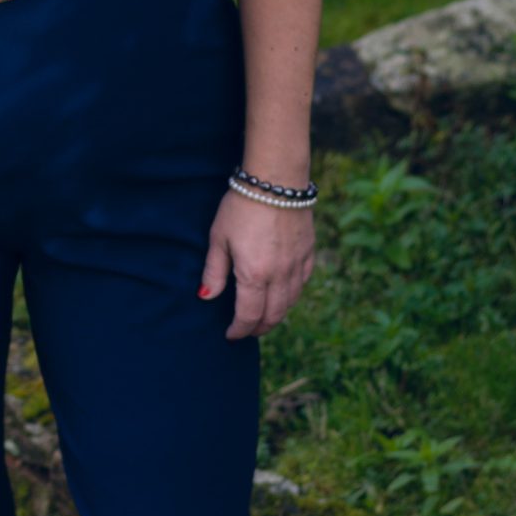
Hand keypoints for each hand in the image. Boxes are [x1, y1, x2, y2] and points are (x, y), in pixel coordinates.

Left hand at [198, 188, 314, 339]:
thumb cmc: (241, 206)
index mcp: (254, 274)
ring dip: (277, 315)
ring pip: (290, 302)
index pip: (248, 315)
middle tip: (247, 331)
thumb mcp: (219, 238)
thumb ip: (213, 271)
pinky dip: (292, 295)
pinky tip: (283, 294)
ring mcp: (297, 264)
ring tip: (264, 317)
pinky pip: (302, 283)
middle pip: (273, 315)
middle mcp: (279, 275)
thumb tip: (206, 297)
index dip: (239, 330)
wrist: (276, 180)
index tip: (231, 335)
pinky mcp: (308, 252)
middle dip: (259, 328)